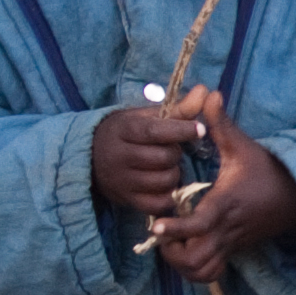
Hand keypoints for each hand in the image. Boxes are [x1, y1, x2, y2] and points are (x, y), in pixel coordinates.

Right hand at [92, 98, 212, 218]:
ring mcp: (122, 181)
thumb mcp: (146, 117)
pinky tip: (166, 185)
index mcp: (123, 130)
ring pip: (164, 181)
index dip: (181, 130)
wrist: (90, 157)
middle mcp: (120, 156)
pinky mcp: (126, 200)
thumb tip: (204, 90)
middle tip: (172, 149)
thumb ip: (178, 108)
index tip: (200, 129)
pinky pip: (158, 203)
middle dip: (176, 153)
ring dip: (174, 174)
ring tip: (167, 166)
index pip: (154, 132)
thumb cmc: (126, 133)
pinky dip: (169, 195)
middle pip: (163, 158)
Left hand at [146, 90, 295, 277]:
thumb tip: (208, 93)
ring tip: (171, 243)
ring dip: (181, 263)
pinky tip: (188, 249)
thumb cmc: (267, 169)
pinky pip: (211, 273)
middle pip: (195, 260)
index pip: (197, 225)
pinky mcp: (234, 250)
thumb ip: (220, 123)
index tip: (157, 223)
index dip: (175, 229)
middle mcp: (226, 229)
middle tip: (160, 233)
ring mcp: (231, 243)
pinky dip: (195, 270)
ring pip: (201, 271)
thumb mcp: (243, 145)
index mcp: (225, 204)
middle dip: (171, 252)